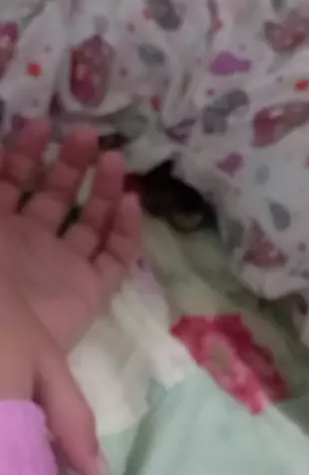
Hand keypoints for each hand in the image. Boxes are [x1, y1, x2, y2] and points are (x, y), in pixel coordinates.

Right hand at [0, 119, 141, 474]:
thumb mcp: (35, 378)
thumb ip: (66, 420)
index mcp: (67, 296)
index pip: (108, 259)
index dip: (125, 230)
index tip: (135, 198)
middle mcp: (41, 263)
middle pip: (78, 215)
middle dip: (95, 182)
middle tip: (110, 151)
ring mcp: (12, 239)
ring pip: (44, 192)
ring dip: (64, 162)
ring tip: (81, 131)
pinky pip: (6, 180)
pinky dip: (19, 156)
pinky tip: (33, 130)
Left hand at [0, 119, 141, 349]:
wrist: (1, 349)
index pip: (12, 182)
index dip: (25, 153)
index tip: (41, 125)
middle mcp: (32, 243)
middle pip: (56, 194)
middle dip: (70, 161)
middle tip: (86, 133)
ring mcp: (63, 267)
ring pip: (91, 220)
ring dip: (104, 187)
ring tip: (113, 158)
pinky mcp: (91, 292)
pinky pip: (116, 258)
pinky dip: (127, 231)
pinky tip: (131, 202)